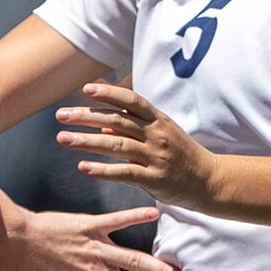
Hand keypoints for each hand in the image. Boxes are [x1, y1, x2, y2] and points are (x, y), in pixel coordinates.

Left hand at [54, 83, 219, 212]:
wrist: (209, 181)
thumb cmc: (181, 155)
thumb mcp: (161, 135)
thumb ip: (132, 128)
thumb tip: (102, 124)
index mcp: (159, 120)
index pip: (131, 101)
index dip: (109, 93)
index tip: (86, 89)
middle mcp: (157, 135)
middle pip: (116, 121)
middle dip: (85, 117)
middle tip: (60, 115)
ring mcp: (155, 157)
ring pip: (115, 145)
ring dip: (86, 141)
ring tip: (62, 139)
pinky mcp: (154, 179)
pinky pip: (124, 172)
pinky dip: (101, 170)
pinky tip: (82, 167)